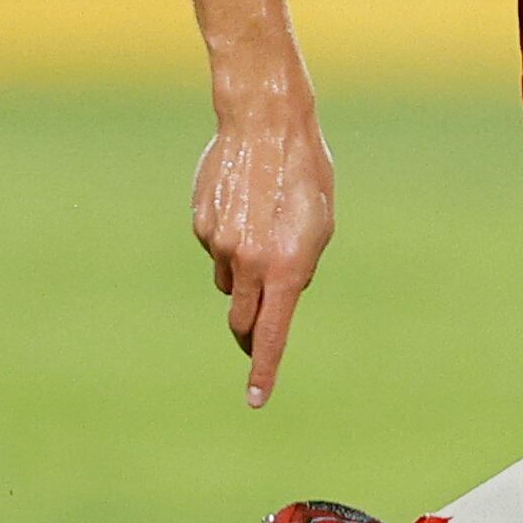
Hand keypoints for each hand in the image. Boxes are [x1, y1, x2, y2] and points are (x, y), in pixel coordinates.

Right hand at [192, 96, 334, 407]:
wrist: (264, 123)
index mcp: (287, 268)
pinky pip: (215, 249)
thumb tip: (279, 295)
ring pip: (229, 281)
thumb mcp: (321, 225)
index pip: (272, 335)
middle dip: (251, 329)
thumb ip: (302, 268)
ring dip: (244, 273)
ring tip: (261, 226)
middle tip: (261, 322)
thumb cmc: (304, 172)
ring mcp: (220, 245)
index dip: (263, 370)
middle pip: (242, 320)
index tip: (256, 399)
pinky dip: (229, 240)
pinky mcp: (201, 225)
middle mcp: (250, 263)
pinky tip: (242, 204)